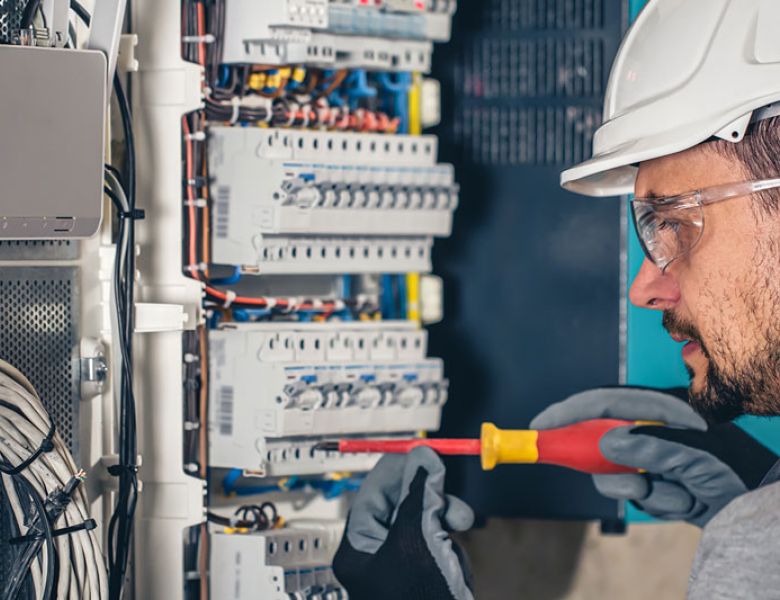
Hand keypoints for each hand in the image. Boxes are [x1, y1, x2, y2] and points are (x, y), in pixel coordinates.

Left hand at [333, 447, 474, 599]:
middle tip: (450, 500)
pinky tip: (457, 566)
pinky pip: (439, 548)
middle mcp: (376, 557)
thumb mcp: (417, 540)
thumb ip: (419, 495)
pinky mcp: (425, 578)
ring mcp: (402, 569)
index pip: (373, 495)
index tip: (423, 455)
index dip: (398, 472)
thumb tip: (422, 457)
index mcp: (359, 549)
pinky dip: (452, 550)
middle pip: (401, 507)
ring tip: (456, 538)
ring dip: (445, 526)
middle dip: (430, 502)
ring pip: (425, 525)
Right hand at [530, 387, 777, 526]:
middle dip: (617, 470)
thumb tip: (607, 443)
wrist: (760, 505)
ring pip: (616, 476)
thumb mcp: (696, 455)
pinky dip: (659, 503)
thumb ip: (651, 446)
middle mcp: (650, 430)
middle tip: (640, 485)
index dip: (569, 412)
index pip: (604, 403)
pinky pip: (635, 495)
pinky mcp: (654, 483)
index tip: (542, 426)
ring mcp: (651, 457)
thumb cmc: (735, 469)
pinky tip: (685, 501)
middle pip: (602, 442)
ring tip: (680, 496)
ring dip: (645, 492)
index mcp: (659, 409)